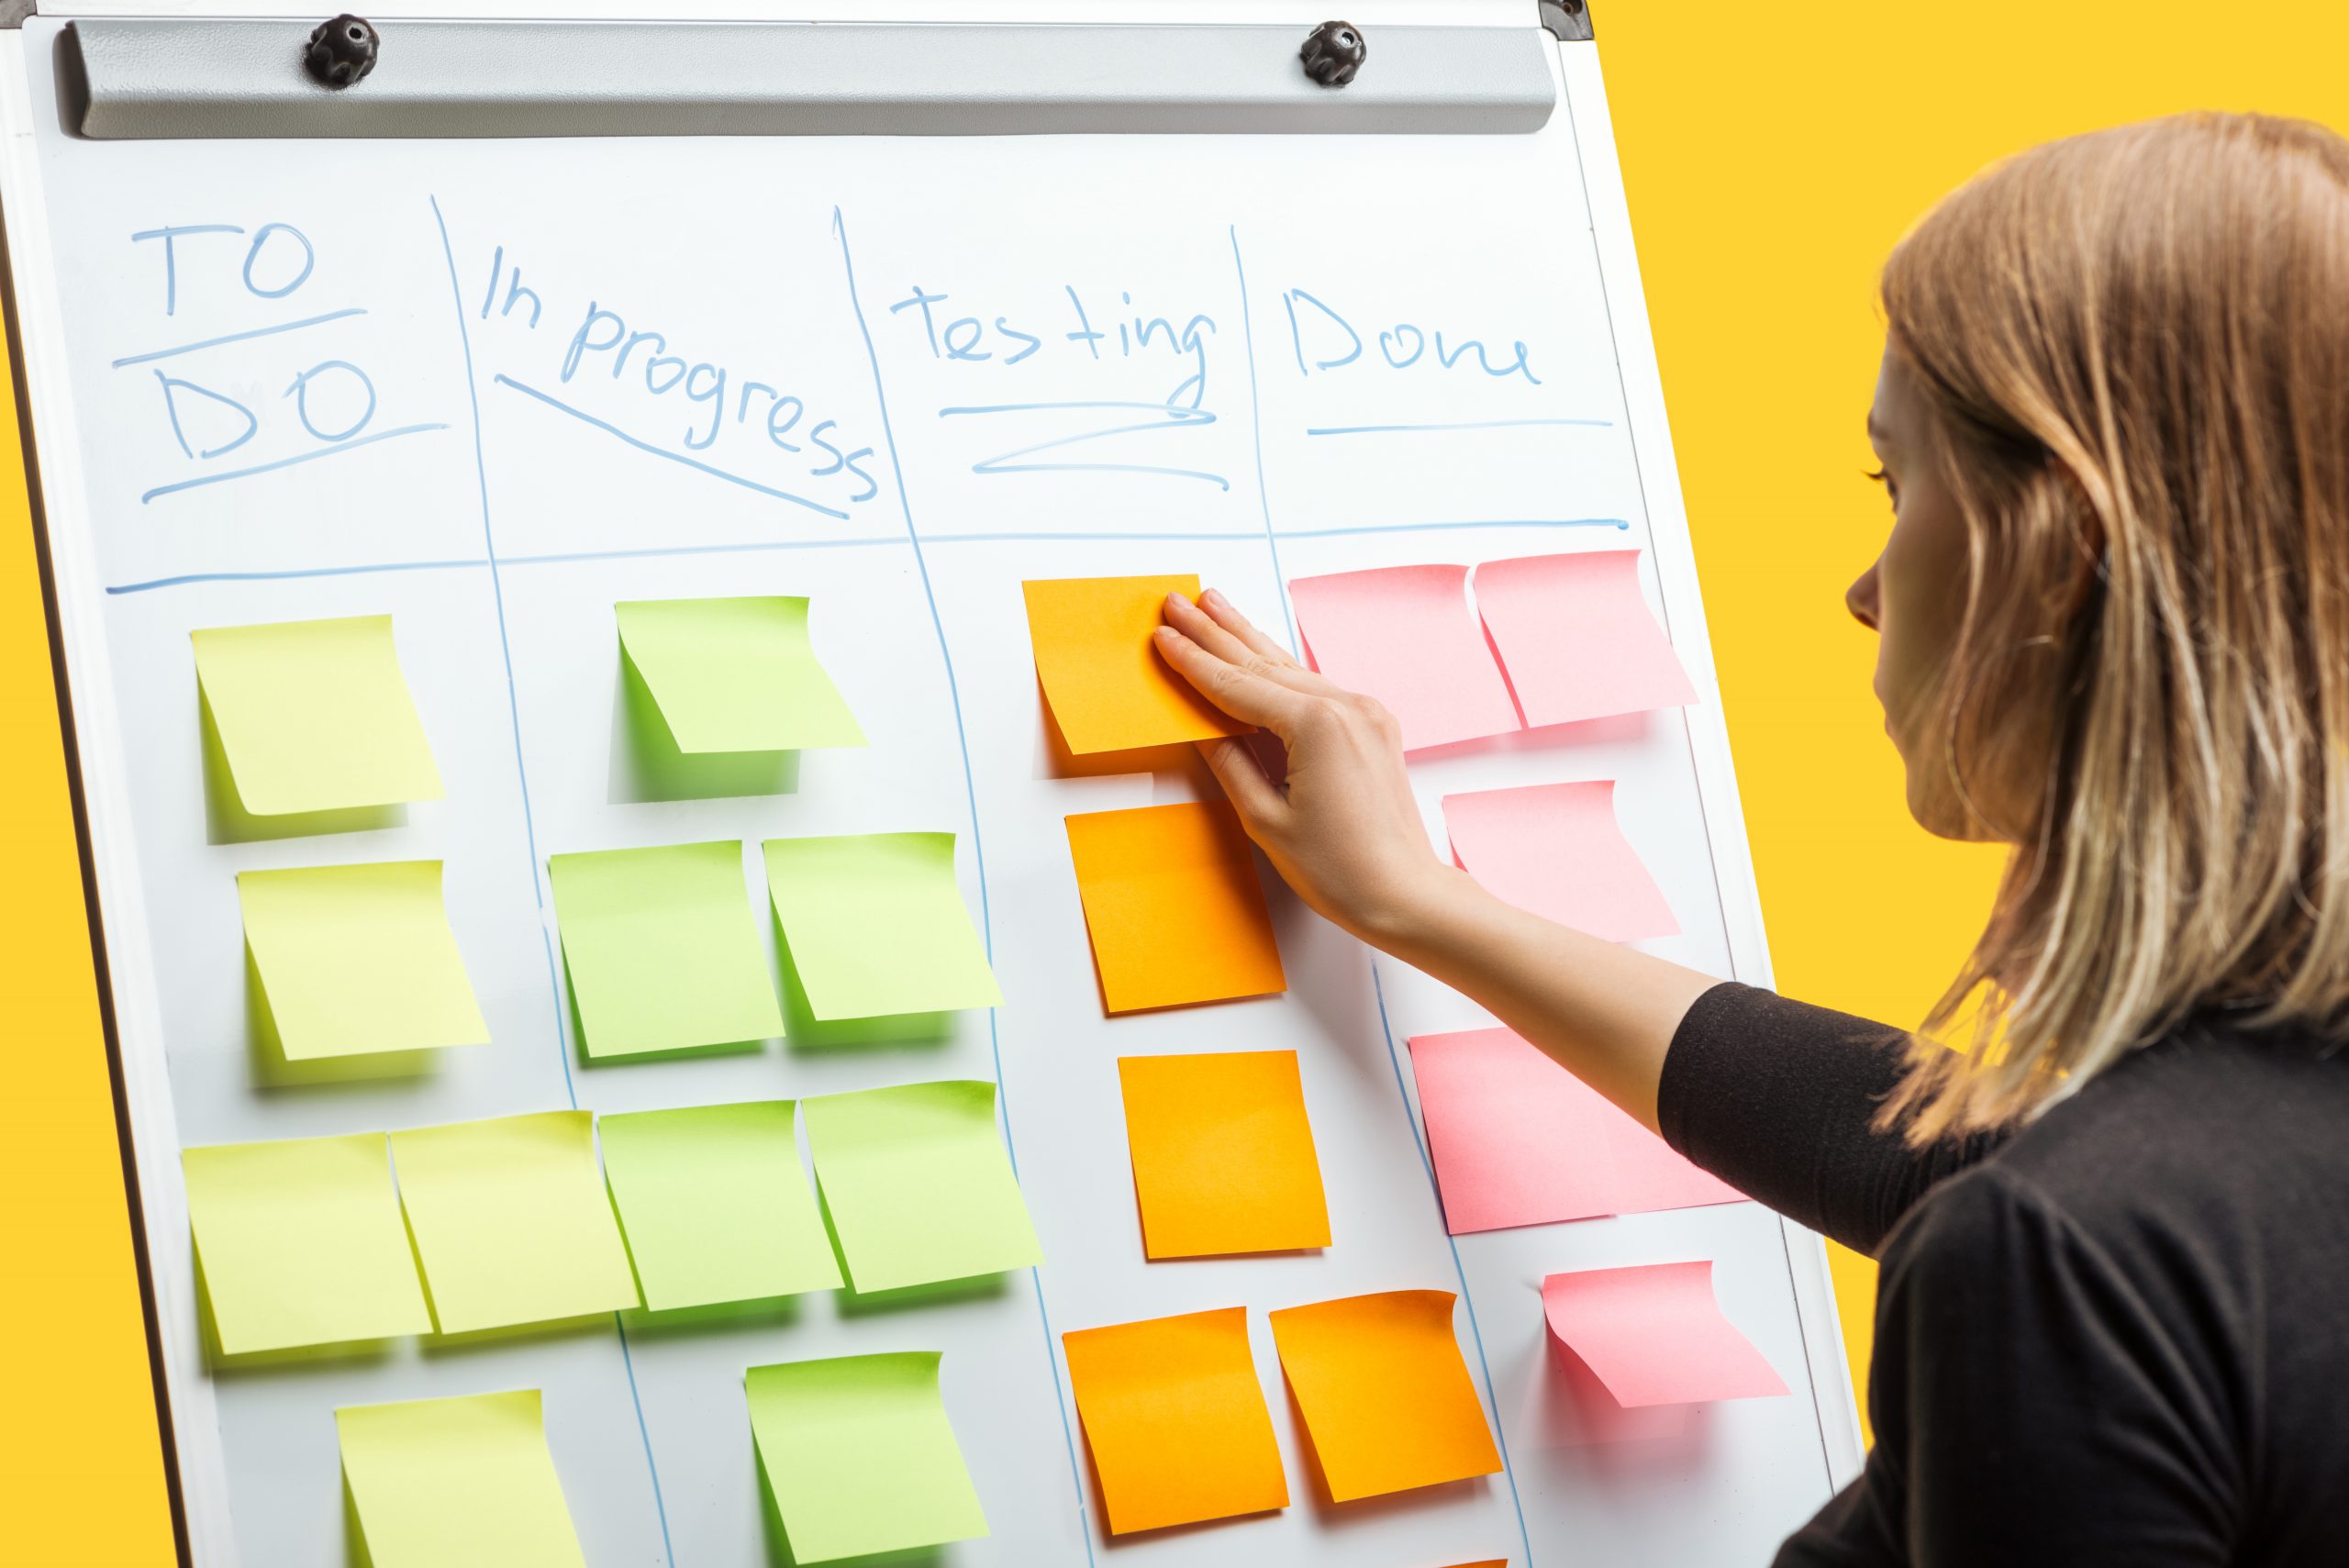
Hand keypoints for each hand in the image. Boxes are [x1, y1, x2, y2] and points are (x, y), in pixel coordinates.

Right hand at [1154, 589, 1464, 944]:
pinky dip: (1279, 669)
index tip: (1163, 635)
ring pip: (1290, 668)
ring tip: (1213, 607)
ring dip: (1247, 639)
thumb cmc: (1342, 870)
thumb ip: (1232, 766)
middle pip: (1263, 663)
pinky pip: (1314, 687)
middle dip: (1215, 633)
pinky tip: (1259, 653)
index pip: (1237, 686)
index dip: (1194, 662)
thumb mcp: (1267, 820)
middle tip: (1178, 602)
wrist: (1405, 894)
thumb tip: (1205, 731)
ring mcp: (1364, 713)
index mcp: (1316, 726)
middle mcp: (1345, 707)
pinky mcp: (1373, 726)